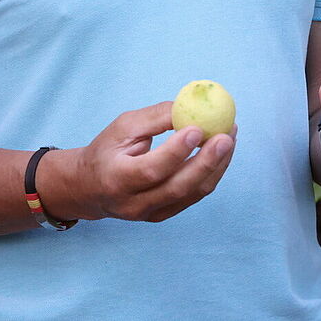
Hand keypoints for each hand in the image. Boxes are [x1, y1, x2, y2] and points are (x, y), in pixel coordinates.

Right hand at [39, 102, 235, 223]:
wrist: (90, 187)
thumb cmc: (107, 150)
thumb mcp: (122, 127)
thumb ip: (154, 118)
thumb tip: (187, 105)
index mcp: (117, 178)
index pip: (151, 169)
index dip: (176, 151)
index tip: (198, 128)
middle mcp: (133, 203)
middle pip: (177, 187)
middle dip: (207, 161)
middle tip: (227, 135)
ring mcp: (150, 214)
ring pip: (191, 193)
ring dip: (216, 165)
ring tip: (231, 136)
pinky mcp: (163, 215)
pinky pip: (193, 196)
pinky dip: (211, 173)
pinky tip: (221, 153)